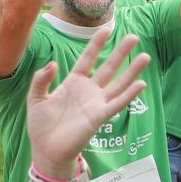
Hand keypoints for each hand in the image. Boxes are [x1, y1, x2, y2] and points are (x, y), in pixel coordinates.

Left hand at [25, 27, 149, 173]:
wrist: (46, 151)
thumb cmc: (40, 126)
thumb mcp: (35, 98)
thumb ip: (41, 79)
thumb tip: (53, 64)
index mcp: (73, 83)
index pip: (88, 59)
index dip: (96, 44)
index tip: (107, 30)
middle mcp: (88, 91)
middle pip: (108, 67)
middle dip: (121, 52)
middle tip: (134, 37)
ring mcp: (96, 104)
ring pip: (118, 84)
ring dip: (132, 71)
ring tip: (145, 57)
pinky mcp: (99, 117)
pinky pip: (117, 104)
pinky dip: (129, 95)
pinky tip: (140, 84)